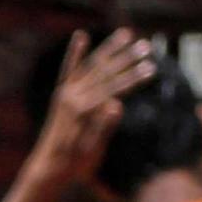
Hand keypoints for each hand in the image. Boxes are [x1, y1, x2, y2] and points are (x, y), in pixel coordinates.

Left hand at [24, 30, 157, 188]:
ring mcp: (65, 94)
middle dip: (127, 59)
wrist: (48, 167)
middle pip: (104, 73)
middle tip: (146, 46)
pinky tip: (81, 36)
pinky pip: (69, 70)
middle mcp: (71, 97)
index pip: (112, 89)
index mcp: (80, 111)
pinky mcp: (61, 95)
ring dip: (109, 49)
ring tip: (127, 34)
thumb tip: (116, 105)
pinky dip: (75, 54)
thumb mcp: (93, 150)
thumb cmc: (74, 163)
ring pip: (90, 66)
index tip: (152, 69)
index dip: (134, 79)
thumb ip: (102, 127)